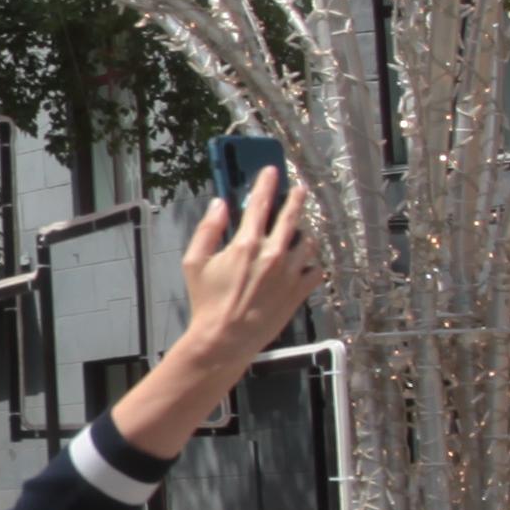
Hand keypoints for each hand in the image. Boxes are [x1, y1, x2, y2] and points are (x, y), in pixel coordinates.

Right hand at [177, 165, 319, 372]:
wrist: (225, 338)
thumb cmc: (206, 301)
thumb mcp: (194, 262)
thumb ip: (207, 229)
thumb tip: (219, 204)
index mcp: (247, 244)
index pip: (260, 203)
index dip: (267, 183)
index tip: (272, 170)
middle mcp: (273, 254)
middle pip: (291, 217)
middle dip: (296, 199)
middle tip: (300, 189)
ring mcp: (290, 273)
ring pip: (308, 243)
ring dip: (304, 233)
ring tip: (301, 232)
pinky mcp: (299, 292)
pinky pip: (315, 270)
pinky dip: (311, 263)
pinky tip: (305, 263)